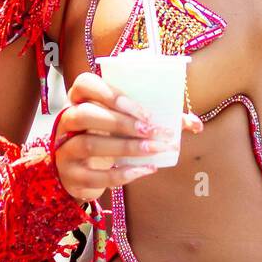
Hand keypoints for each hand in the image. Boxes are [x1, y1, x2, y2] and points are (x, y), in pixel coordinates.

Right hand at [51, 71, 203, 200]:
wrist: (81, 172)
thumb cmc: (109, 138)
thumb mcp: (125, 123)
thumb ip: (157, 119)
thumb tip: (196, 124)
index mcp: (79, 100)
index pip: (84, 84)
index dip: (111, 93)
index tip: (142, 109)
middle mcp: (66, 122)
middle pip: (85, 114)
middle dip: (122, 122)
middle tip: (152, 130)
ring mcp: (64, 150)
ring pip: (88, 144)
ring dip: (126, 147)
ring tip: (154, 149)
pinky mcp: (70, 176)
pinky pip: (94, 176)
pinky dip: (123, 174)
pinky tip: (144, 170)